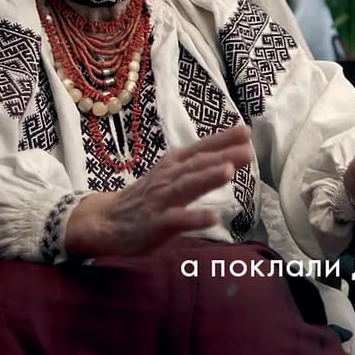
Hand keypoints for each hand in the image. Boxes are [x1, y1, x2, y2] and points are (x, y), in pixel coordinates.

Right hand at [64, 124, 252, 257]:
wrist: (107, 220)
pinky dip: (195, 218)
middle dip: (223, 156)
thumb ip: (196, 165)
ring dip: (207, 178)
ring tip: (229, 171)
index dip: (222, 139)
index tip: (245, 131)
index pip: (200, 149)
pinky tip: (214, 217)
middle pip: (197, 164)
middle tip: (247, 150)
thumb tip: (231, 155)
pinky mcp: (156, 223)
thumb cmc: (147, 196)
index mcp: (173, 164)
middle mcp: (168, 177)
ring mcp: (161, 200)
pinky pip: (178, 220)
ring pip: (187, 186)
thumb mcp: (169, 173)